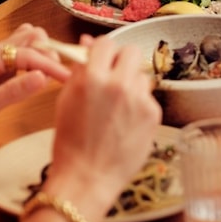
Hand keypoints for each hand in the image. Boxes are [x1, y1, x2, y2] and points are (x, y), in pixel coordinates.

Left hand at [0, 24, 69, 134]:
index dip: (49, 64)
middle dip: (48, 52)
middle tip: (56, 75)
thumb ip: (12, 92)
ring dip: (42, 53)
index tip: (66, 76)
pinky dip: (35, 60)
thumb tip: (41, 77)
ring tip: (49, 74)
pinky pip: (22, 55)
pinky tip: (38, 75)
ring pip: (27, 42)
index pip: (26, 53)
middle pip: (29, 36)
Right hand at [41, 35, 158, 221]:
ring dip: (131, 84)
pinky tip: (126, 122)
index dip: (102, 50)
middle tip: (113, 76)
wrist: (87, 178)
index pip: (106, 43)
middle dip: (121, 60)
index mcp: (92, 78)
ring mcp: (139, 99)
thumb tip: (88, 44)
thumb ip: (80, 71)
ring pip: (141, 76)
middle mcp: (119, 84)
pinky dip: (139, 105)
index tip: (101, 59)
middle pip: (131, 52)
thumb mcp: (66, 101)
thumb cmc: (71, 143)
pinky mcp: (153, 114)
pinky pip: (148, 98)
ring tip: (117, 107)